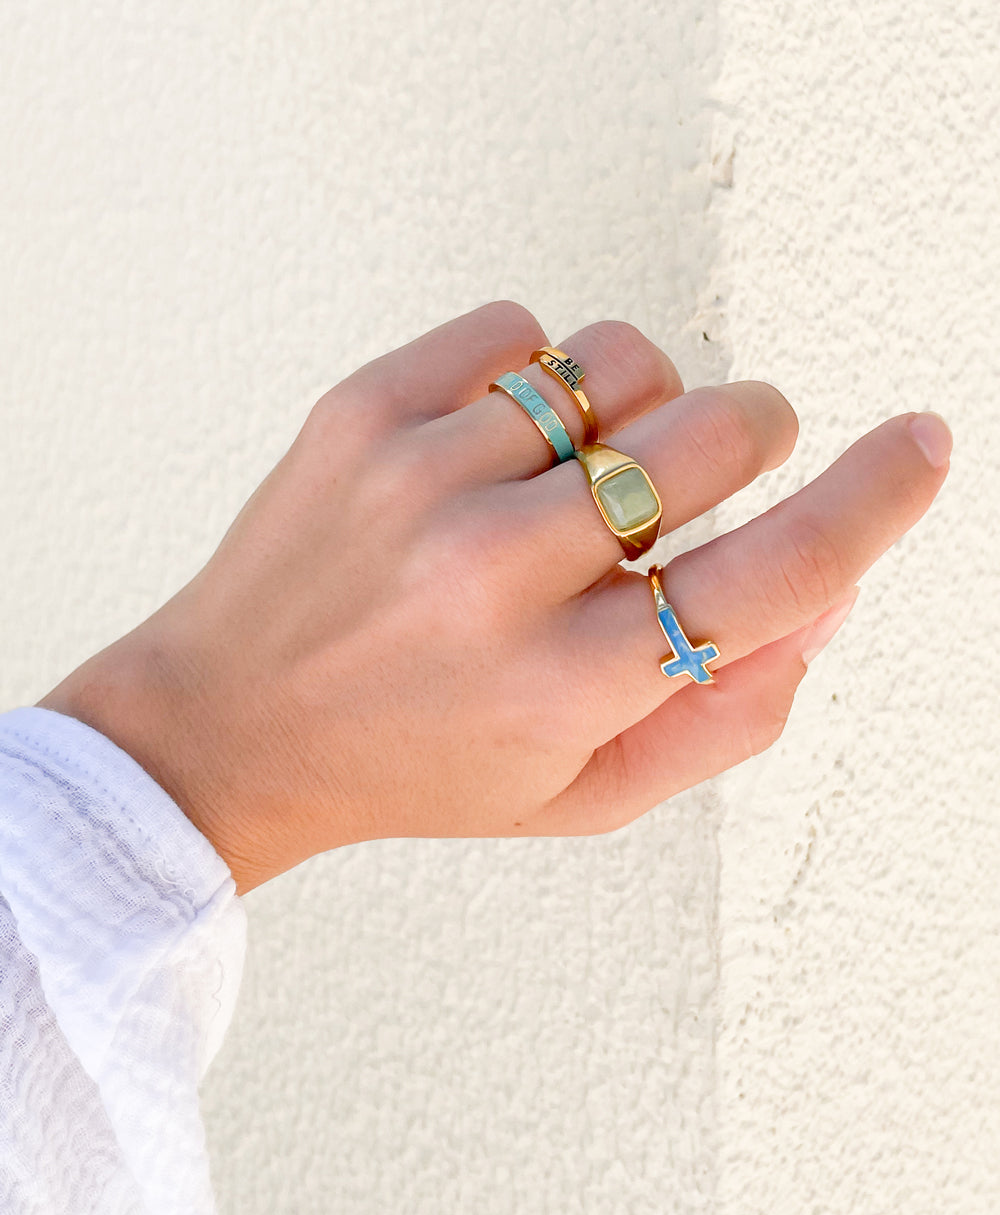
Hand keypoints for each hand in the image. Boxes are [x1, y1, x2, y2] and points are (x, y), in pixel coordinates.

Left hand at [37, 301, 950, 893]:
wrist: (229, 722)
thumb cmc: (420, 763)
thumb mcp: (580, 794)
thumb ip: (725, 714)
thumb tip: (831, 596)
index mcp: (563, 686)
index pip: (767, 580)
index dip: (870, 505)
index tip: (920, 446)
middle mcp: (494, 575)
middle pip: (714, 436)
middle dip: (748, 442)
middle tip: (695, 481)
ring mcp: (421, 478)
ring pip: (624, 362)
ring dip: (640, 410)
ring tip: (576, 476)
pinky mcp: (361, 408)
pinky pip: (517, 328)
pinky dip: (536, 379)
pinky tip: (493, 449)